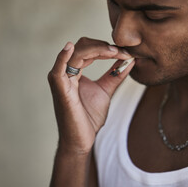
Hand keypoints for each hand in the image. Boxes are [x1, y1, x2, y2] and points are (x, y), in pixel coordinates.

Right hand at [48, 37, 133, 154]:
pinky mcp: (59, 89)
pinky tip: (70, 47)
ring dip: (97, 49)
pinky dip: (62, 56)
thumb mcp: (106, 91)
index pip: (89, 49)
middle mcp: (65, 72)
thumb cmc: (89, 118)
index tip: (126, 53)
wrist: (81, 140)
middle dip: (104, 46)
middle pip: (82, 47)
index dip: (107, 48)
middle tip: (123, 52)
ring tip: (115, 52)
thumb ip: (115, 74)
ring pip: (76, 53)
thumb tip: (129, 59)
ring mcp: (61, 80)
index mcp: (74, 71)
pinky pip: (58, 69)